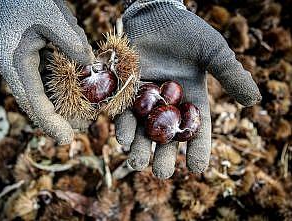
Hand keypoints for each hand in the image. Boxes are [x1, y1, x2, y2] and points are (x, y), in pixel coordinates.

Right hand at [0, 0, 94, 143]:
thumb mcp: (54, 16)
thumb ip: (72, 43)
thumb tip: (90, 66)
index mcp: (12, 59)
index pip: (32, 99)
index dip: (50, 122)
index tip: (66, 139)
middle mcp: (10, 66)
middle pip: (34, 102)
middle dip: (57, 117)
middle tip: (82, 127)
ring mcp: (15, 64)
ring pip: (37, 94)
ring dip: (58, 105)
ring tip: (83, 116)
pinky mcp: (23, 59)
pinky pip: (40, 81)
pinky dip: (56, 90)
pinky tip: (74, 95)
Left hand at [115, 0, 261, 178]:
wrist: (156, 16)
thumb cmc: (187, 32)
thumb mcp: (214, 53)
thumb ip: (231, 75)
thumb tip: (254, 101)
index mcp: (192, 99)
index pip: (197, 129)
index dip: (198, 149)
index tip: (197, 169)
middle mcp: (169, 105)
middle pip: (167, 136)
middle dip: (164, 156)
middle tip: (162, 173)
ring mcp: (146, 100)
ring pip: (143, 131)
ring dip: (140, 148)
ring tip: (138, 165)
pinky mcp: (126, 91)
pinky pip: (124, 113)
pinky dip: (124, 126)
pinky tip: (124, 138)